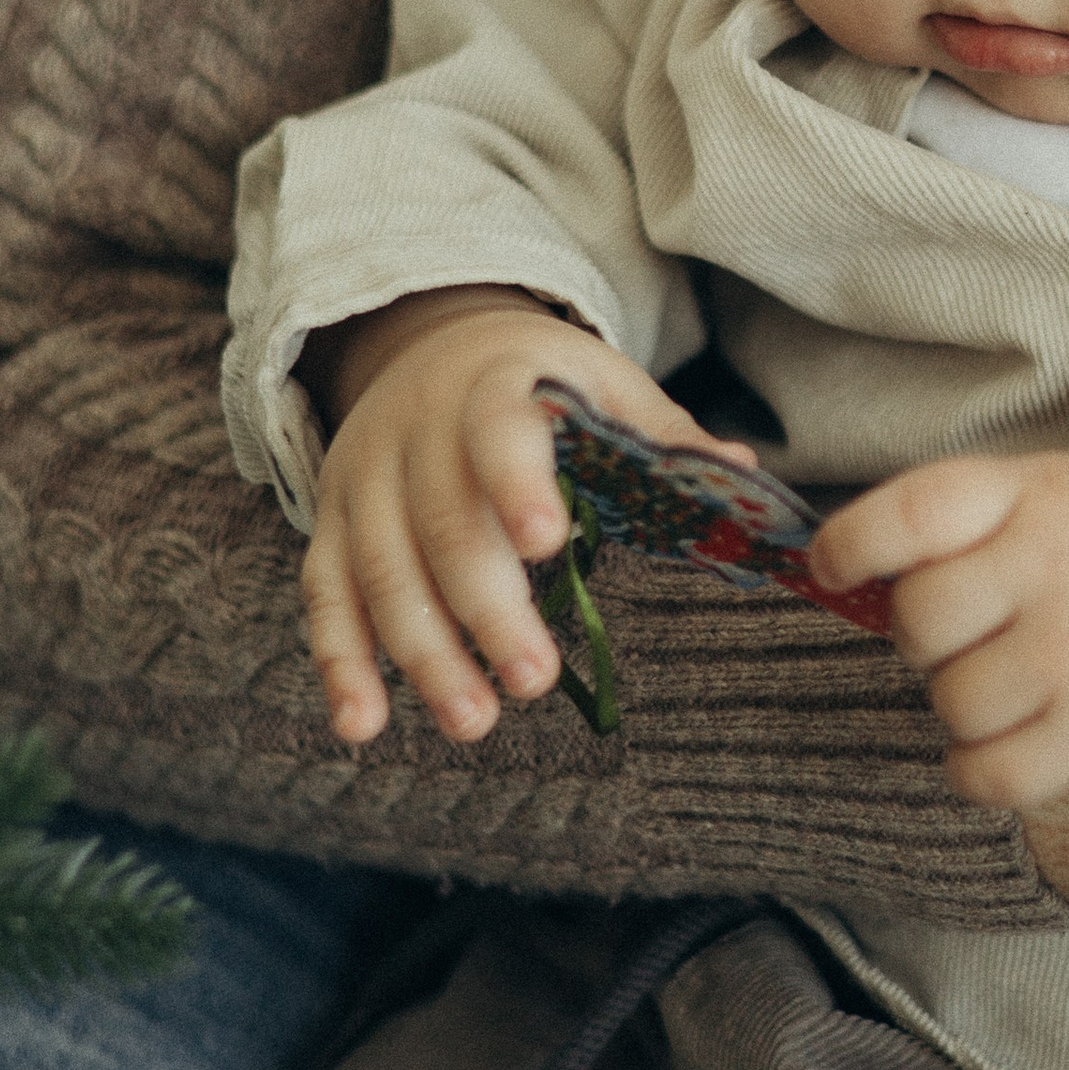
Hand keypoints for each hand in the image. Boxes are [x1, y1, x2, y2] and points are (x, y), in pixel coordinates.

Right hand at [303, 289, 748, 747]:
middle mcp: (416, 430)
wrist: (428, 344)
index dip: (518, 484)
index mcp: (493, 386)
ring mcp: (365, 478)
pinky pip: (326, 595)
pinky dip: (340, 662)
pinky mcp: (331, 522)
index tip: (549, 541)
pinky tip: (362, 725)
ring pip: (380, 570)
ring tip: (473, 722)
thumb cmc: (537, 379)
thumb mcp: (600, 382)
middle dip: (485, 608)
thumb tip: (743, 470)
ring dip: (423, 653)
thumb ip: (660, 432)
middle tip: (535, 680)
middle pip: (442, 524)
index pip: (499, 430)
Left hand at [813, 455, 1068, 806]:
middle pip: (916, 622)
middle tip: (976, 630)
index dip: (852, 543)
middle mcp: (1055, 570)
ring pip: (948, 702)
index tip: (832, 566)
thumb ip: (972, 520)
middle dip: (927, 636)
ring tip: (1021, 680)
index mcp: (1040, 494)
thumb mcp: (1065, 493)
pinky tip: (1016, 740)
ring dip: (965, 703)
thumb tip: (852, 572)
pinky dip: (982, 768)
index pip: (912, 513)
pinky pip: (985, 774)